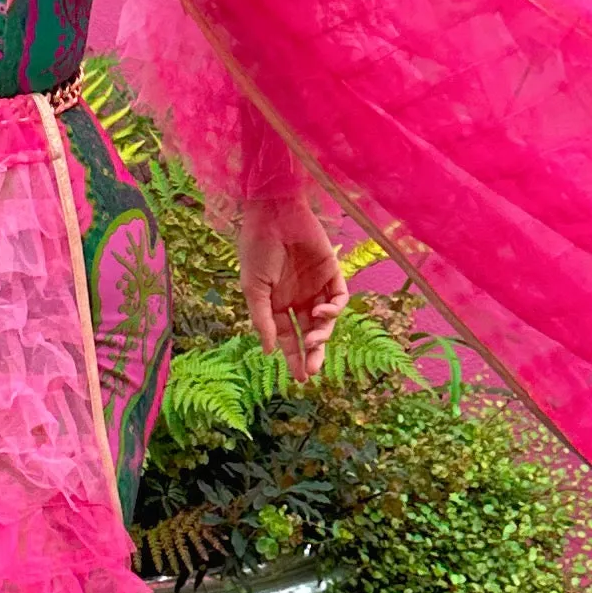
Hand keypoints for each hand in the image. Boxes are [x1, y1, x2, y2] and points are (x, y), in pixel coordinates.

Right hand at [240, 190, 343, 382]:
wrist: (273, 214)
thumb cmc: (257, 249)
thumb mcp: (253, 289)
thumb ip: (262, 320)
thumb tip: (269, 351)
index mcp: (275, 304)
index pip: (287, 337)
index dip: (293, 357)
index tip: (299, 378)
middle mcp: (297, 298)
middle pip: (308, 333)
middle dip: (312, 353)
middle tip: (312, 371)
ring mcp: (315, 285)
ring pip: (325, 320)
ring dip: (322, 334)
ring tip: (314, 340)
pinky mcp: (331, 271)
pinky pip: (338, 297)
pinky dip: (333, 310)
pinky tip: (321, 314)